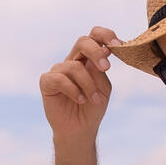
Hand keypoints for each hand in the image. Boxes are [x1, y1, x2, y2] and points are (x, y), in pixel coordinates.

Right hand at [40, 28, 120, 144]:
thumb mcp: (103, 88)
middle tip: (106, 68)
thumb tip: (103, 51)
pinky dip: (73, 90)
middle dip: (96, 52)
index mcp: (88, 58)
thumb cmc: (92, 108)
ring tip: (94, 100)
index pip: (95, 36)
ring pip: (74, 66)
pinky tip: (80, 100)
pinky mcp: (47, 82)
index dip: (106, 35)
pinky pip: (59, 78)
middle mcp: (73, 60)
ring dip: (88, 84)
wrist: (80, 129)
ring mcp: (59, 70)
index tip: (118, 45)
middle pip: (82, 41)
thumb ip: (101, 69)